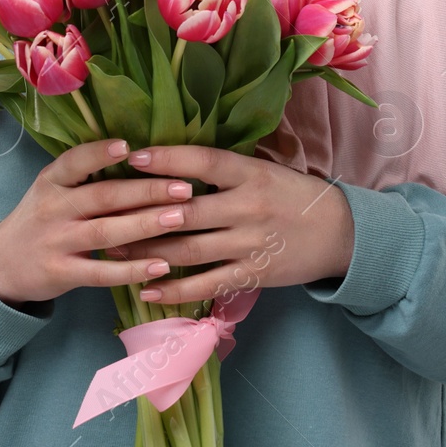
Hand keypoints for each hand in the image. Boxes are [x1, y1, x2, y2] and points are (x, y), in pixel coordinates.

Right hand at [0, 138, 200, 307]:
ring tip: (180, 218)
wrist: (2, 264)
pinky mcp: (62, 273)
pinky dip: (133, 269)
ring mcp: (57, 242)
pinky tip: (161, 265)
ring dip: (146, 225)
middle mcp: (52, 208)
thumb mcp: (51, 190)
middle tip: (184, 187)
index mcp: (51, 181)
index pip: (75, 162)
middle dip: (146, 190)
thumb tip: (143, 160)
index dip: (100, 153)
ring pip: (106, 232)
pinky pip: (102, 272)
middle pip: (103, 196)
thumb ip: (85, 178)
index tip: (130, 147)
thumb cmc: (41, 219)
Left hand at [104, 145, 354, 305]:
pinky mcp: (251, 274)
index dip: (167, 159)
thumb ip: (224, 169)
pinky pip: (205, 284)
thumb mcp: (264, 170)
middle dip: (141, 213)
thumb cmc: (293, 194)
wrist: (339, 232)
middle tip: (105, 211)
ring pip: (187, 249)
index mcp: (250, 173)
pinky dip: (174, 289)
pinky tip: (147, 290)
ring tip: (113, 249)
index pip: (203, 163)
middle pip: (185, 210)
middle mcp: (247, 207)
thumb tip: (171, 161)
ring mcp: (248, 243)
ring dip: (147, 252)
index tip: (132, 156)